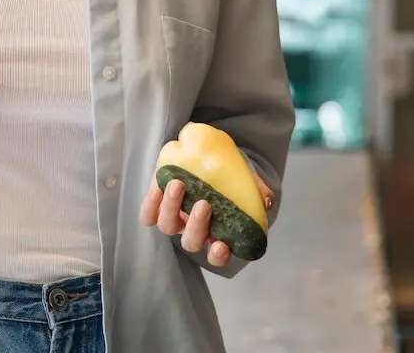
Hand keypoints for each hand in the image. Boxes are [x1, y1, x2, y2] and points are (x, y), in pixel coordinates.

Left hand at [139, 170, 273, 267]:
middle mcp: (194, 231)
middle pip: (191, 242)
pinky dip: (150, 205)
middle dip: (197, 226)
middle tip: (204, 204)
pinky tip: (158, 189)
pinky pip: (148, 215)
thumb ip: (256, 191)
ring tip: (178, 185)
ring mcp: (175, 219)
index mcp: (217, 233)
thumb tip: (265, 200)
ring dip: (172, 209)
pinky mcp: (157, 206)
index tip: (221, 244)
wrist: (204, 158)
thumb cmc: (228, 176)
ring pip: (168, 227)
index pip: (218, 255)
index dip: (218, 255)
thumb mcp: (246, 181)